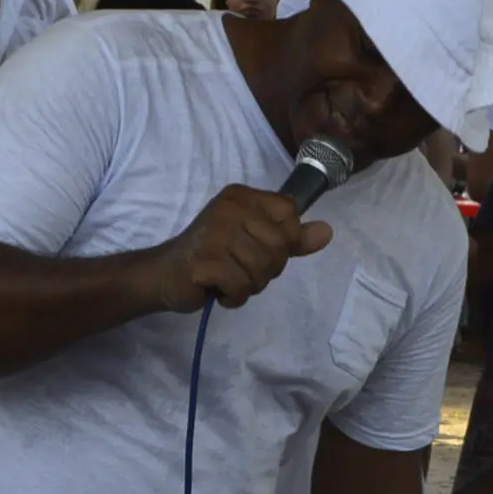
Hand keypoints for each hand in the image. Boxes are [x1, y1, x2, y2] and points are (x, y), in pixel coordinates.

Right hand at [152, 183, 331, 312]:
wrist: (165, 273)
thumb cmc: (212, 255)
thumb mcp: (254, 241)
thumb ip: (291, 238)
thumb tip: (327, 233)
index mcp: (243, 196)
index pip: (289, 214)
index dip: (283, 241)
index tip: (257, 247)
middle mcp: (230, 207)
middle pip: (279, 246)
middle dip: (266, 270)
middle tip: (239, 269)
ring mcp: (215, 231)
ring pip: (262, 269)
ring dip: (249, 285)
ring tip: (228, 279)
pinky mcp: (205, 259)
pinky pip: (241, 285)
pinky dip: (234, 296)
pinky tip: (217, 289)